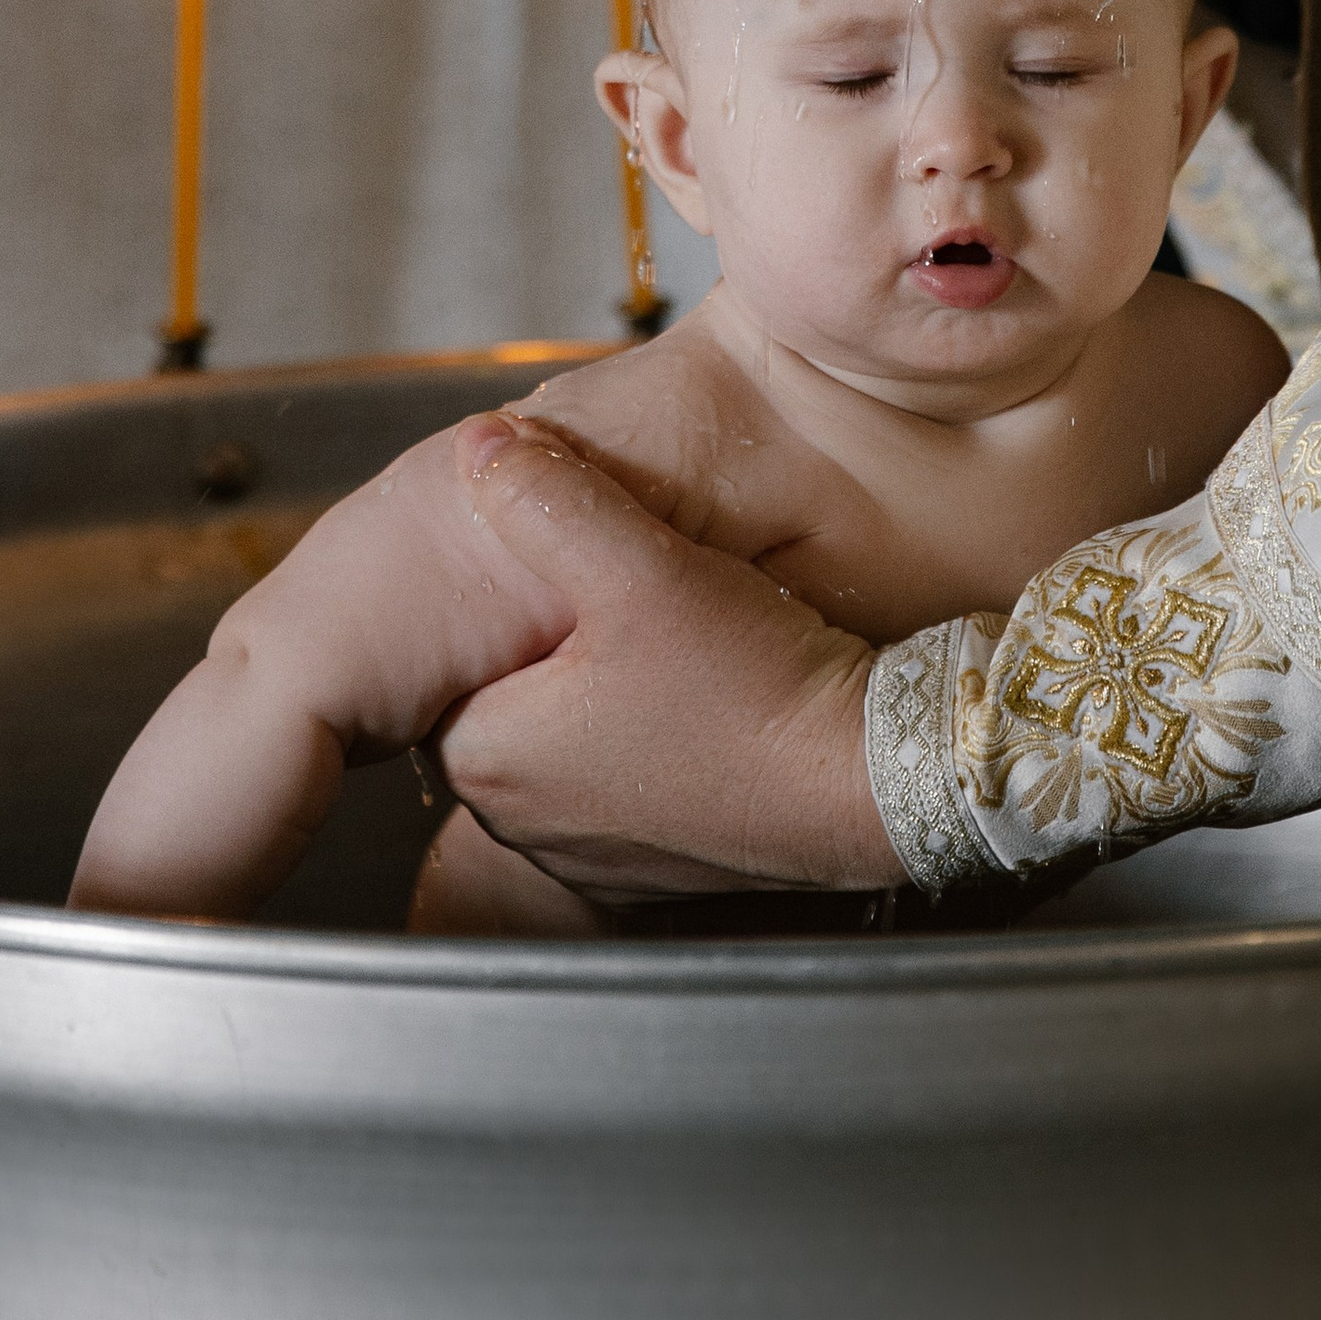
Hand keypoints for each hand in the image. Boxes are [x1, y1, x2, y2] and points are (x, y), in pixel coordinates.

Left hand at [431, 420, 896, 898]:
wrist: (867, 781)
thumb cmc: (753, 687)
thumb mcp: (642, 567)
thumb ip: (550, 501)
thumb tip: (482, 447)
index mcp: (486, 757)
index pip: (452, 656)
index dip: (499, 600)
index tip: (552, 567)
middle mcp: (519, 824)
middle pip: (509, 696)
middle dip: (553, 642)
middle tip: (614, 591)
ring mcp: (583, 857)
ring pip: (566, 742)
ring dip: (600, 693)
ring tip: (663, 641)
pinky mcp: (647, 872)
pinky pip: (624, 786)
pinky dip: (649, 743)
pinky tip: (699, 699)